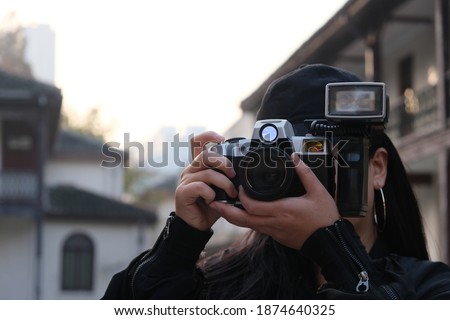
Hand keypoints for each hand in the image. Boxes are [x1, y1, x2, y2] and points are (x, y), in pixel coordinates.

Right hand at [175, 131, 237, 230]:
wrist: (198, 225)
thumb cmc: (211, 206)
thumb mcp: (223, 188)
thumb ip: (228, 177)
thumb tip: (245, 169)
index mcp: (199, 166)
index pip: (197, 143)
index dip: (208, 136)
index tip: (221, 139)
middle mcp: (190, 170)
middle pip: (206, 155)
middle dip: (224, 163)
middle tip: (233, 175)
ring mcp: (185, 180)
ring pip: (207, 173)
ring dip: (223, 183)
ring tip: (231, 193)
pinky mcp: (183, 192)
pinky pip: (200, 187)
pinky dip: (211, 194)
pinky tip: (213, 201)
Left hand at [209, 153, 339, 248]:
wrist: (330, 242)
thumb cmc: (324, 219)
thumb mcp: (318, 192)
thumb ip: (305, 173)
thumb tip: (295, 158)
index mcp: (282, 210)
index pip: (252, 206)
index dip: (241, 197)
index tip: (238, 188)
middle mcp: (274, 223)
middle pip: (242, 219)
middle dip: (225, 211)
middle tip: (213, 202)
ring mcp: (273, 232)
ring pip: (246, 226)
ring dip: (233, 217)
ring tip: (222, 208)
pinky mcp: (276, 236)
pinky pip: (256, 228)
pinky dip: (245, 221)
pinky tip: (242, 213)